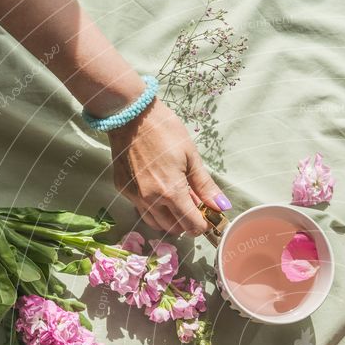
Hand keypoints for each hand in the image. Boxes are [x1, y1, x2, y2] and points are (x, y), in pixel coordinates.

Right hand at [108, 99, 230, 235]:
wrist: (129, 115)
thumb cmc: (164, 130)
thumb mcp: (191, 156)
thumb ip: (205, 186)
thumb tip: (222, 206)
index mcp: (171, 192)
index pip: (192, 226)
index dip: (203, 225)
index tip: (207, 216)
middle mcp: (151, 200)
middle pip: (174, 229)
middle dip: (187, 222)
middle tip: (193, 204)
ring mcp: (134, 196)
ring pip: (156, 224)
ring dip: (170, 219)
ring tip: (176, 198)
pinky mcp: (123, 190)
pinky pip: (141, 209)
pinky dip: (153, 208)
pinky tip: (159, 191)